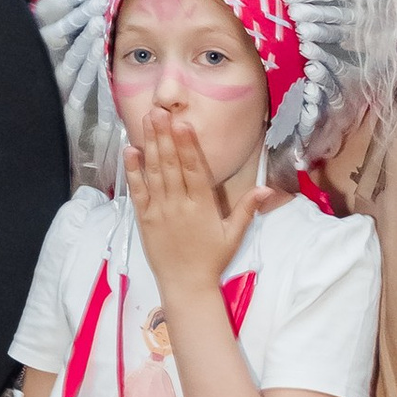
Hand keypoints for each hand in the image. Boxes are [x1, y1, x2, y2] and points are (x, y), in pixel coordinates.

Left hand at [128, 113, 254, 305]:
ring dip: (151, 144)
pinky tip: (131, 150)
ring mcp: (159, 210)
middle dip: (165, 136)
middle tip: (159, 110)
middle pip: (171, 164)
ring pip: (154, 172)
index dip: (187, 145)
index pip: (194, 169)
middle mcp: (179, 204)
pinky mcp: (144, 219)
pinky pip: (137, 191)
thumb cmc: (212, 259)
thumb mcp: (234, 235)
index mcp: (202, 205)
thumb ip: (247, 209)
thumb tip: (266, 188)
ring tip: (147, 120)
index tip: (182, 123)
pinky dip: (133, 171)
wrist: (186, 285)